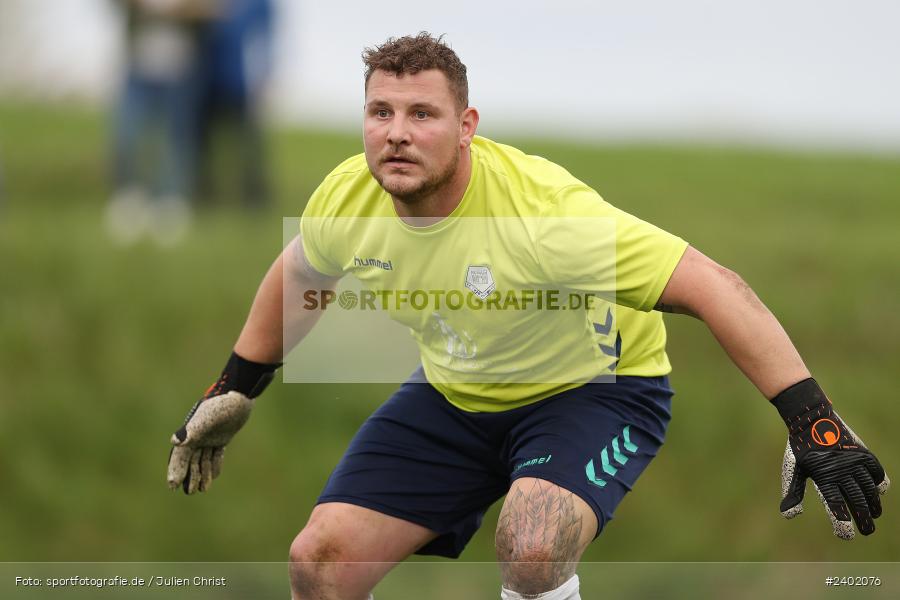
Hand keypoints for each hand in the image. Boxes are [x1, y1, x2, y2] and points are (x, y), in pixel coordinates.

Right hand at [167, 391, 253, 493]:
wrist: (240, 393)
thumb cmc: (222, 404)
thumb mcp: (207, 417)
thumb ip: (192, 430)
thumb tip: (175, 442)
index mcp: (191, 433)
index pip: (180, 456)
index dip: (176, 470)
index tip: (173, 486)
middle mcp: (198, 436)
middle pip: (190, 460)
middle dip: (188, 476)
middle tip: (188, 492)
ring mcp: (211, 436)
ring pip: (203, 459)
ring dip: (201, 474)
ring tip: (201, 490)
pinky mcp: (223, 436)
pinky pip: (216, 454)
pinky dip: (214, 464)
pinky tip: (215, 476)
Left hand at [773, 379, 889, 538]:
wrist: (811, 418)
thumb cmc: (800, 448)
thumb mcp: (793, 469)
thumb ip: (793, 492)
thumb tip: (790, 516)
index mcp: (823, 475)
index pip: (836, 505)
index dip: (842, 522)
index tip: (846, 535)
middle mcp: (842, 470)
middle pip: (857, 501)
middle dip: (863, 519)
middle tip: (867, 532)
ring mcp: (854, 461)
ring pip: (870, 489)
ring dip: (874, 504)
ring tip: (874, 515)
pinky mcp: (863, 453)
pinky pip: (877, 472)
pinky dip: (879, 483)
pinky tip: (877, 491)